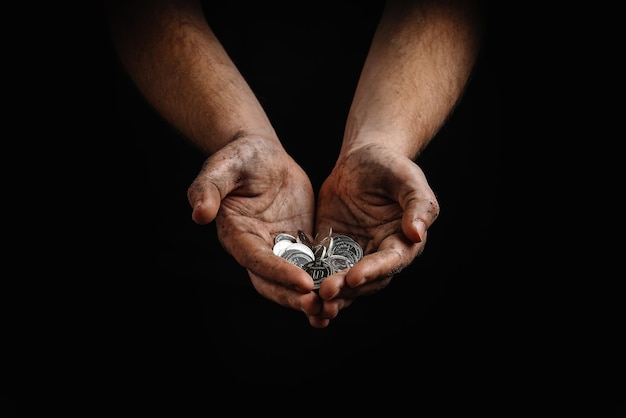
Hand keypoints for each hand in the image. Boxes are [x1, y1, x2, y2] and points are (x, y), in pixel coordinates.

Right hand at [187, 135, 327, 325]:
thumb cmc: (239, 156)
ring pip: (293, 282)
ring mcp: (279, 248)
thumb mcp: (223, 167)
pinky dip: (324, 281)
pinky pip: (312, 267)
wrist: (263, 154)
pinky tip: (344, 292)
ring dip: (311, 298)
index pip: (257, 260)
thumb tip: (199, 214)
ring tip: (333, 311)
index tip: (303, 283)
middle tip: (320, 308)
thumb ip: (208, 188)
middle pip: (274, 282)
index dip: (279, 273)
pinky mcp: (299, 243)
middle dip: (295, 297)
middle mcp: (256, 249)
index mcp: (237, 235)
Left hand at [313, 143, 439, 320]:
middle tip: (325, 293)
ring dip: (329, 294)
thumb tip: (417, 233)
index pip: (389, 262)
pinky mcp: (331, 248)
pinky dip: (311, 280)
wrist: (362, 158)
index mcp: (401, 241)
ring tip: (311, 302)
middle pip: (364, 280)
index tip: (353, 276)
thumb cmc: (390, 165)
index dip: (373, 271)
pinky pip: (321, 267)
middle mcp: (378, 254)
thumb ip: (418, 204)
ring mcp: (353, 253)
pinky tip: (296, 291)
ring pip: (342, 281)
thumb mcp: (408, 178)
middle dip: (346, 289)